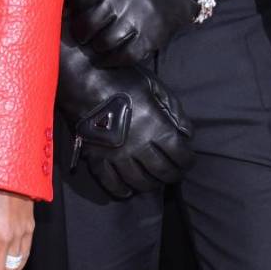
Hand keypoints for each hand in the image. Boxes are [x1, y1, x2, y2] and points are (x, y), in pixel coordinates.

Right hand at [57, 35, 193, 198]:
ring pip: (139, 182)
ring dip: (151, 184)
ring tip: (153, 180)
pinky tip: (128, 190)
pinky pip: (111, 183)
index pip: (180, 155)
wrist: (82, 79)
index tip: (187, 159)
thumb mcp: (155, 87)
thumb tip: (186, 135)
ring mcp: (116, 156)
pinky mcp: (96, 158)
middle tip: (174, 172)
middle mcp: (139, 146)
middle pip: (162, 172)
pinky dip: (122, 190)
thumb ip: (175, 111)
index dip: (188, 161)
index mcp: (156, 128)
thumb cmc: (122, 78)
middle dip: (173, 175)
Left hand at [69, 0, 244, 66]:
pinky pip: (126, 56)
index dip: (72, 12)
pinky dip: (112, 61)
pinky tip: (107, 58)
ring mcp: (139, 18)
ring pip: (105, 42)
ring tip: (96, 46)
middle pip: (89, 24)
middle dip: (81, 33)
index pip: (80, 0)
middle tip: (82, 36)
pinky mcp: (151, 36)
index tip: (71, 18)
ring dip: (96, 48)